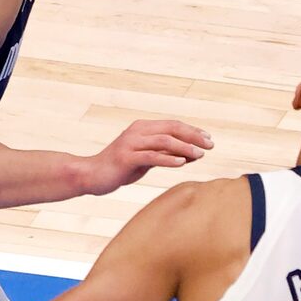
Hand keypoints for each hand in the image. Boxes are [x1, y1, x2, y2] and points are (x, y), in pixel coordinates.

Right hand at [83, 119, 212, 195]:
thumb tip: (191, 155)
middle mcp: (138, 131)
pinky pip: (152, 156)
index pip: (173, 125)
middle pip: (172, 129)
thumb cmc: (120, 168)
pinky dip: (169, 159)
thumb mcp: (146, 159)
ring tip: (200, 154)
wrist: (91, 175)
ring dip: (185, 147)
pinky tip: (182, 163)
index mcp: (143, 127)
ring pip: (164, 141)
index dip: (192, 130)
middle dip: (193, 136)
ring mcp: (131, 143)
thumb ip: (165, 154)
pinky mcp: (126, 157)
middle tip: (210, 145)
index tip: (208, 138)